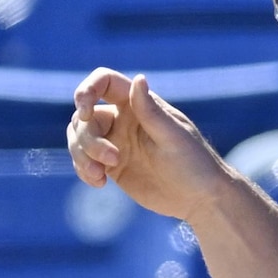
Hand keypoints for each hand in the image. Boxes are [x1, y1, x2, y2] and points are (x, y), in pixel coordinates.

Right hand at [67, 67, 230, 222]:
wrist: (199, 199)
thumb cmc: (194, 163)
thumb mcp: (173, 136)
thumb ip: (150, 110)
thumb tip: (138, 79)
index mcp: (138, 105)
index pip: (104, 83)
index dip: (86, 91)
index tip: (85, 113)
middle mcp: (123, 120)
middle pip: (84, 117)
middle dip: (89, 139)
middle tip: (113, 160)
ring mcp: (115, 142)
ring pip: (79, 138)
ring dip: (81, 156)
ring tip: (101, 176)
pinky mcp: (110, 166)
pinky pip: (83, 161)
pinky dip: (83, 170)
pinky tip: (100, 183)